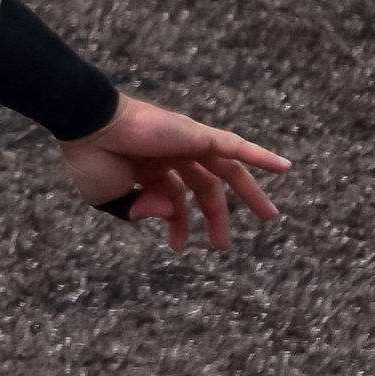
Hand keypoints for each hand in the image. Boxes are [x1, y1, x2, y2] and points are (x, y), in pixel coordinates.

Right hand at [58, 102, 286, 253]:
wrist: (89, 128)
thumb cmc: (92, 160)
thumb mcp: (111, 199)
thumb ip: (138, 212)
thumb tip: (168, 215)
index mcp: (151, 169)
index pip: (175, 199)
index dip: (178, 224)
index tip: (179, 247)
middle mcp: (173, 154)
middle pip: (207, 187)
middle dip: (217, 215)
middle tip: (223, 244)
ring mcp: (187, 143)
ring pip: (228, 170)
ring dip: (250, 193)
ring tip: (270, 217)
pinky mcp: (197, 135)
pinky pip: (235, 146)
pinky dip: (260, 156)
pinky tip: (284, 168)